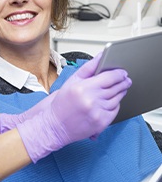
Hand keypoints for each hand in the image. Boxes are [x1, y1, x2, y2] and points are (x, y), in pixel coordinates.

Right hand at [3, 54, 131, 162]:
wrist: (56, 125)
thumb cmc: (62, 102)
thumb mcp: (72, 80)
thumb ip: (88, 68)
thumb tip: (101, 56)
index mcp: (83, 88)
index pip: (109, 77)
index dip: (119, 73)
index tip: (122, 71)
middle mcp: (91, 100)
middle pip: (116, 88)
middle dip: (123, 82)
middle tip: (125, 79)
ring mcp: (98, 113)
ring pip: (118, 99)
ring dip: (120, 92)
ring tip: (119, 88)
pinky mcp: (102, 123)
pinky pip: (115, 110)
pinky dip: (115, 104)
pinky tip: (110, 101)